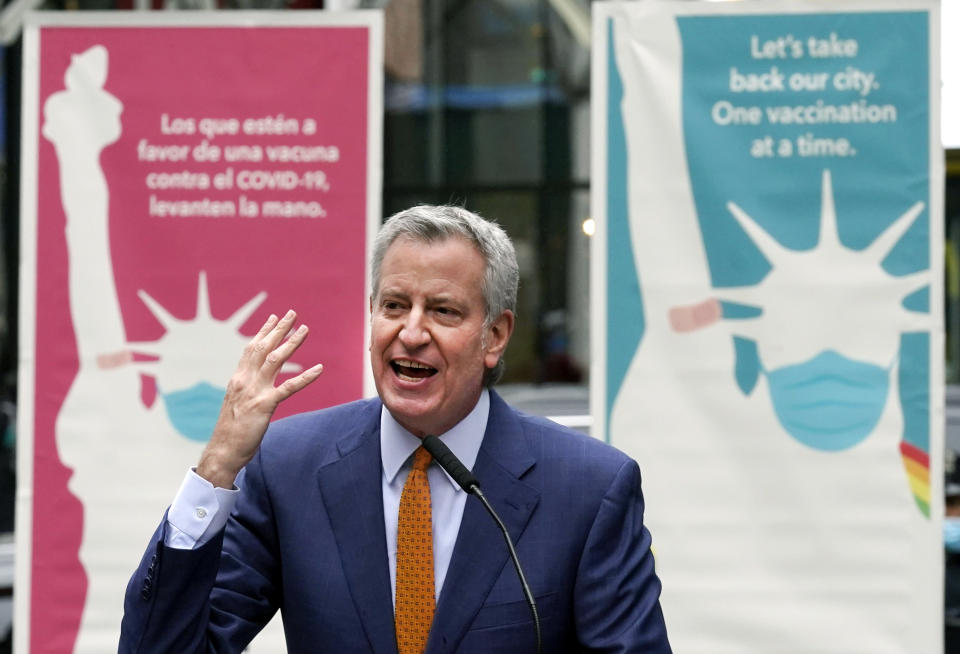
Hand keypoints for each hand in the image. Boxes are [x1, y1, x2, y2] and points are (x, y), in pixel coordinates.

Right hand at [197, 310, 323, 487]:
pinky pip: (289, 388)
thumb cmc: (231, 430)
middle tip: (292, 313)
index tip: (274, 318)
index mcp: (238, 379)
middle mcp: (245, 381)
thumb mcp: (238, 403)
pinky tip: (319, 369)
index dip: (264, 332)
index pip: (251, 349)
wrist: (222, 450)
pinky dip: (305, 377)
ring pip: (276, 360)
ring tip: (305, 330)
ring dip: (292, 343)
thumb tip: (260, 378)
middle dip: (279, 329)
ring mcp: (254, 392)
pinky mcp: (265, 406)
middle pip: (264, 348)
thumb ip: (248, 388)